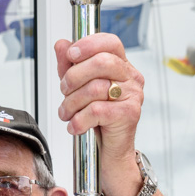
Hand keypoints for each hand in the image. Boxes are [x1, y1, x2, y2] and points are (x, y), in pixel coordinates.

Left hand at [55, 33, 145, 195]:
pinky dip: (79, 120)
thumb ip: (70, 66)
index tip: (70, 54)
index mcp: (121, 66)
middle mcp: (131, 78)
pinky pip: (97, 111)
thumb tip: (61, 44)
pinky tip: (76, 126)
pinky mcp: (129, 114)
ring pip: (95, 88)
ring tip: (67, 114)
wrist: (109, 152)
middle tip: (64, 91)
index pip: (110, 43)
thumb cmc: (95, 119)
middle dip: (73, 77)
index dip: (88, 44)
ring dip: (71, 104)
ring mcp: (133, 96)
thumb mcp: (78, 88)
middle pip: (101, 63)